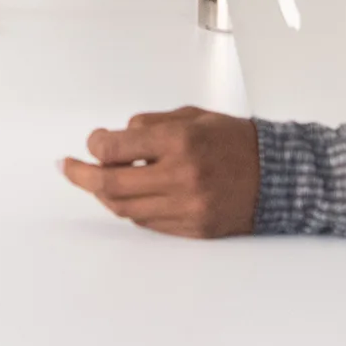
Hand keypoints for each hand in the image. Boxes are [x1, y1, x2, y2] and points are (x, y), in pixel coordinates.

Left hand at [61, 106, 259, 238]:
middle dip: (81, 175)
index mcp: (180, 142)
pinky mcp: (193, 229)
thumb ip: (149, 126)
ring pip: (126, 208)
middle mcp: (182, 177)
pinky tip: (128, 194)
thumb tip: (111, 141)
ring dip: (104, 194)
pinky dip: (132, 208)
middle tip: (66, 167)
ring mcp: (188, 207)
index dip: (95, 144)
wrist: (278, 175)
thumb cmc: (234, 140)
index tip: (92, 141)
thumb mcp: (191, 116)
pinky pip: (148, 222)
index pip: (117, 147)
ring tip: (97, 181)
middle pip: (112, 185)